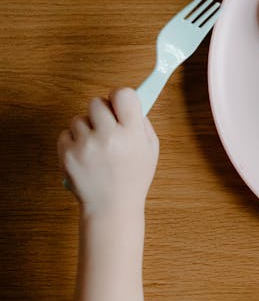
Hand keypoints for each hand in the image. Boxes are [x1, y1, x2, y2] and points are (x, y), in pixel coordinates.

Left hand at [58, 88, 158, 218]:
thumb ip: (141, 123)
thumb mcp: (150, 149)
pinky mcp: (67, 154)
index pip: (123, 94)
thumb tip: (130, 101)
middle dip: (102, 112)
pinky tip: (85, 154)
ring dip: (87, 128)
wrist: (111, 206)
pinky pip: (66, 133)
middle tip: (107, 126)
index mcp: (131, 133)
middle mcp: (107, 136)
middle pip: (97, 101)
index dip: (120, 96)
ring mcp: (85, 145)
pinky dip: (74, 141)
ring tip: (96, 146)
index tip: (120, 104)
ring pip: (79, 118)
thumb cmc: (133, 177)